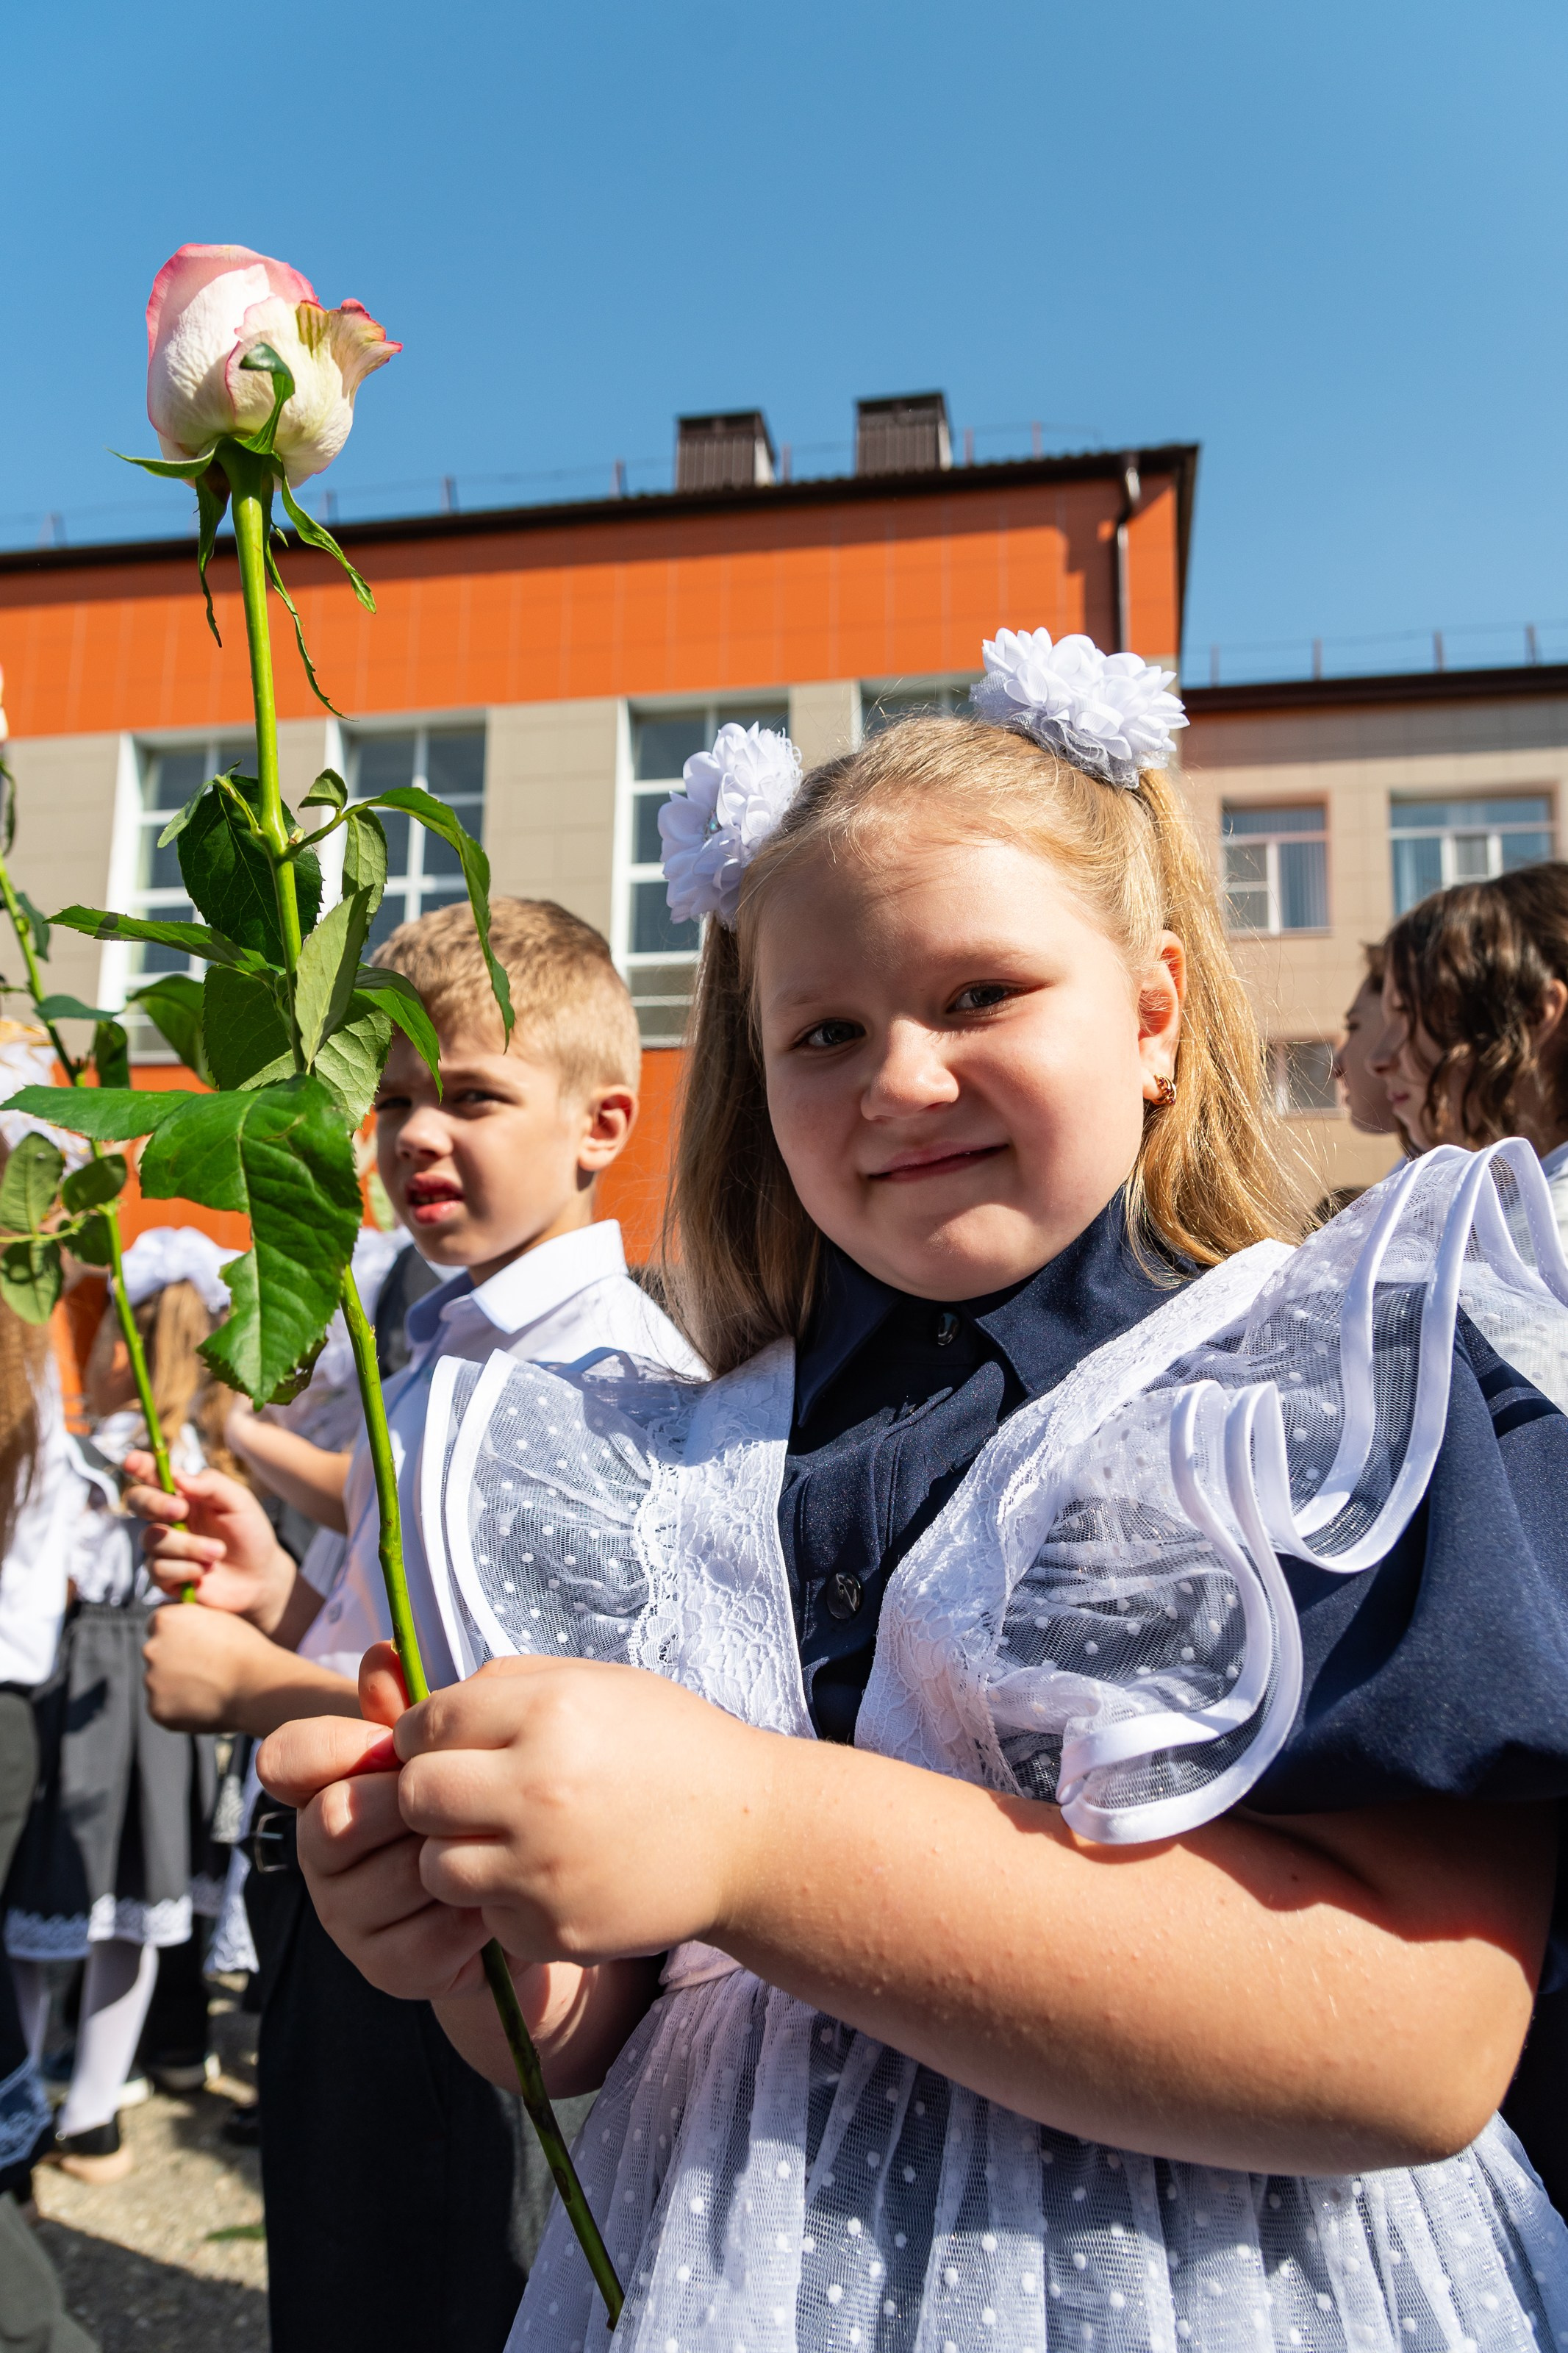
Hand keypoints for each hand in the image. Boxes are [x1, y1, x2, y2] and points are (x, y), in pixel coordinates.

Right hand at [123, 1450, 296, 1627]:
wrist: (259, 1576)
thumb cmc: (249, 1533)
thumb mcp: (239, 1503)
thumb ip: (212, 1485)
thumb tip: (177, 1478)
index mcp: (183, 1493)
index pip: (153, 1474)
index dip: (139, 1464)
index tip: (131, 1461)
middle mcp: (167, 1518)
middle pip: (137, 1501)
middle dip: (155, 1503)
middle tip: (181, 1510)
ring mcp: (162, 1547)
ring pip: (152, 1539)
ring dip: (188, 1546)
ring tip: (218, 1552)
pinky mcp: (163, 1576)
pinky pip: (158, 1569)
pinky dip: (187, 1570)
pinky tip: (206, 1571)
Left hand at [144, 1604, 277, 1731]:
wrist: (255, 1686)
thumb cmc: (244, 1649)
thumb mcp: (216, 1617)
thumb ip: (189, 1618)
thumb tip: (176, 1625)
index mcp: (165, 1620)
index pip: (157, 1626)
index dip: (176, 1635)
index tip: (191, 1644)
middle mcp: (151, 1648)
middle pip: (156, 1654)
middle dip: (173, 1660)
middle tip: (203, 1668)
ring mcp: (152, 1681)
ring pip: (160, 1682)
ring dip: (176, 1685)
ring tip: (209, 1687)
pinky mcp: (157, 1709)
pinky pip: (164, 1707)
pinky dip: (179, 1707)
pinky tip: (204, 1703)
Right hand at [259, 1646, 495, 2001]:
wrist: (518, 1892)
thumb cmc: (471, 1803)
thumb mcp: (448, 1750)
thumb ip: (411, 1708)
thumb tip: (383, 1654)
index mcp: (324, 1786)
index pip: (284, 1758)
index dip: (334, 1746)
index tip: (391, 1744)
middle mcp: (318, 1854)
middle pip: (336, 1817)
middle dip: (409, 1802)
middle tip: (462, 1797)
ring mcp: (346, 1917)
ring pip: (394, 1876)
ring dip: (453, 1857)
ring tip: (488, 1846)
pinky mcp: (385, 1970)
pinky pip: (429, 1936)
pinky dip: (473, 1914)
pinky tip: (495, 1897)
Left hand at [394, 1653, 763, 1964]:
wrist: (749, 1835)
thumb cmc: (670, 1745)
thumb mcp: (598, 1683)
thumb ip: (510, 1684)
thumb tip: (428, 1711)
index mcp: (548, 1712)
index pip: (426, 1724)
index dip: (422, 1733)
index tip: (442, 1743)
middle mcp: (539, 1788)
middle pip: (415, 1796)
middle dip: (427, 1793)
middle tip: (463, 1794)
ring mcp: (544, 1867)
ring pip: (435, 1868)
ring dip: (455, 1852)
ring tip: (502, 1838)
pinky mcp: (554, 1929)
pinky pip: (484, 1917)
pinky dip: (502, 1901)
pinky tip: (546, 1877)